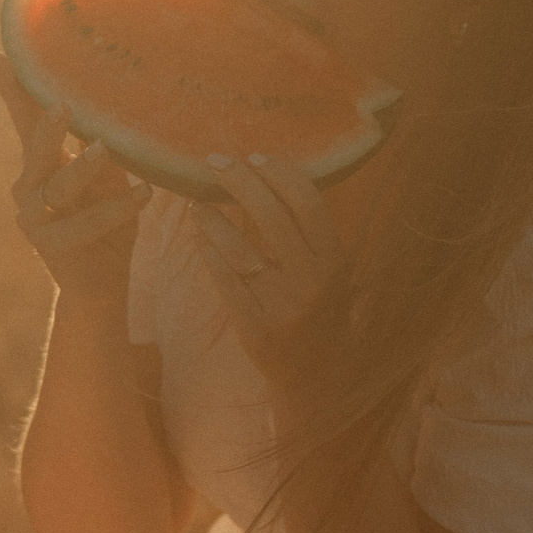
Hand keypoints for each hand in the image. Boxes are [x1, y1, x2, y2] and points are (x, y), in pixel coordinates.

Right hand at [0, 51, 149, 309]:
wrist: (102, 283)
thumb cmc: (109, 222)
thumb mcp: (109, 176)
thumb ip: (101, 145)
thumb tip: (117, 99)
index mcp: (42, 164)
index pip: (24, 120)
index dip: (11, 89)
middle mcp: (29, 187)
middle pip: (31, 149)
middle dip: (46, 127)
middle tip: (63, 105)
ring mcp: (33, 218)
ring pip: (54, 187)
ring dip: (82, 167)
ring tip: (107, 148)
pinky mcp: (49, 246)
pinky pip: (84, 223)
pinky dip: (116, 207)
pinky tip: (144, 193)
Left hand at [190, 158, 348, 385]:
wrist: (318, 375)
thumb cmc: (318, 311)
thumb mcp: (329, 273)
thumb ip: (307, 235)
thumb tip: (265, 180)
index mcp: (334, 261)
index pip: (307, 202)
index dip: (279, 174)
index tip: (255, 156)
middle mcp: (312, 280)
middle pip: (272, 217)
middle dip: (241, 182)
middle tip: (216, 162)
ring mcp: (282, 304)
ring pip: (240, 248)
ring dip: (214, 219)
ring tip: (198, 204)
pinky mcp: (255, 325)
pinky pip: (224, 279)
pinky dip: (209, 253)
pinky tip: (201, 238)